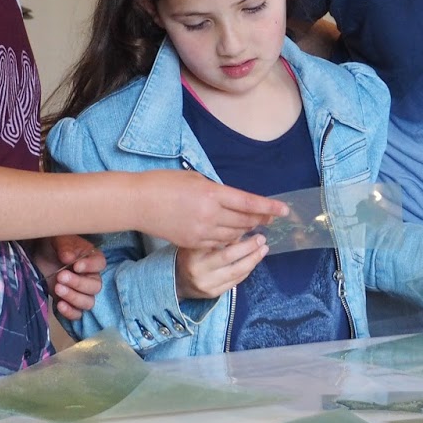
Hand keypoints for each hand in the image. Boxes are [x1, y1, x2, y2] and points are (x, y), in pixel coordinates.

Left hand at [31, 234, 106, 320]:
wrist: (38, 256)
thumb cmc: (53, 245)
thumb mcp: (58, 240)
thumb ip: (65, 246)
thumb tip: (69, 258)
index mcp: (91, 258)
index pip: (100, 264)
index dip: (90, 266)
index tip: (76, 265)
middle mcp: (90, 276)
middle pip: (95, 287)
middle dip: (78, 283)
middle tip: (61, 276)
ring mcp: (80, 292)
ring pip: (88, 302)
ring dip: (73, 297)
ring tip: (57, 288)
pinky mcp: (69, 303)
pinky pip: (77, 314)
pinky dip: (70, 312)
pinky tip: (59, 304)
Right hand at [139, 170, 286, 249]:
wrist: (138, 202)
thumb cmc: (164, 183)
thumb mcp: (194, 178)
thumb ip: (216, 190)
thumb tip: (233, 199)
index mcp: (211, 193)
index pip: (248, 202)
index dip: (269, 207)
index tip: (284, 210)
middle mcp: (210, 214)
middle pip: (244, 220)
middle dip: (259, 220)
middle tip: (269, 218)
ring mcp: (201, 231)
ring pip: (233, 235)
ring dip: (245, 230)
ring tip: (251, 226)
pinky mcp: (192, 242)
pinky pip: (218, 244)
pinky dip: (227, 239)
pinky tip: (231, 235)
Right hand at [175, 234, 269, 299]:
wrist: (177, 281)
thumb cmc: (189, 256)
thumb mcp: (195, 241)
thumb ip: (214, 236)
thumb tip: (241, 227)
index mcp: (191, 252)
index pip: (215, 240)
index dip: (234, 233)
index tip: (248, 225)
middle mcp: (198, 268)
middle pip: (228, 256)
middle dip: (248, 246)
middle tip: (261, 238)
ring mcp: (206, 283)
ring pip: (236, 271)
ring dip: (253, 259)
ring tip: (263, 249)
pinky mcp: (213, 293)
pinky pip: (235, 281)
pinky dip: (247, 270)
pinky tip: (254, 261)